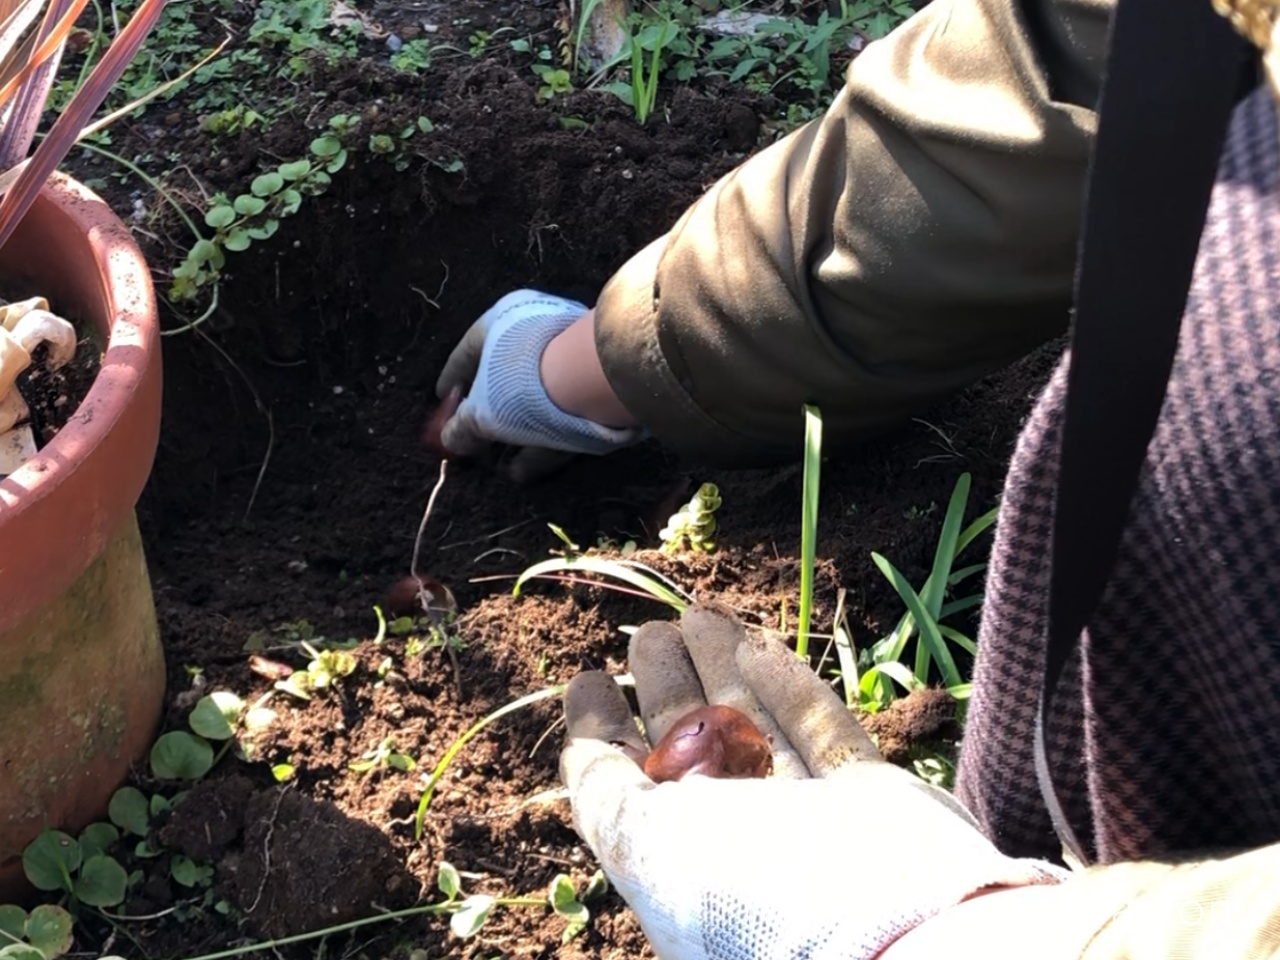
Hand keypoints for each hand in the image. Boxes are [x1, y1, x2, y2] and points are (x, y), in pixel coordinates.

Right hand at [434, 290, 643, 481]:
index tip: (443, 398)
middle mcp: (538, 331)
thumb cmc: (521, 383)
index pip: (469, 347)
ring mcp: (570, 359)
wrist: (592, 380)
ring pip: (534, 401)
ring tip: (497, 464)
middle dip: (488, 412)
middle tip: (472, 436)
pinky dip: (539, 445)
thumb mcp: (481, 410)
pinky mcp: (594, 389)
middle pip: (504, 376)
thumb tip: (450, 439)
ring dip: (514, 434)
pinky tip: (523, 472)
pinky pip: (558, 418)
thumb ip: (463, 427)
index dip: (452, 377)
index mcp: (506, 319)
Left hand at [560, 605, 1064, 959]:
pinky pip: (822, 732)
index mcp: (680, 862)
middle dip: (667, 685)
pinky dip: (790, 688)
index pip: (629, 784)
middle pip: (694, 747)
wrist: (896, 936)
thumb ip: (606, 795)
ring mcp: (808, 818)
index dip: (603, 729)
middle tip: (651, 633)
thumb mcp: (647, 847)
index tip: (589, 677)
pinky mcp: (868, 797)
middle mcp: (741, 840)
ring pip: (757, 729)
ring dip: (725, 670)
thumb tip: (582, 748)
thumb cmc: (754, 896)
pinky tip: (758, 646)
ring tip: (696, 614)